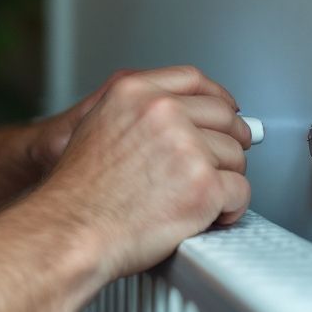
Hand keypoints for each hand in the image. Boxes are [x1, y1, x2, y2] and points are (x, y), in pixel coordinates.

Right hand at [32, 66, 251, 281]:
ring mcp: (186, 147)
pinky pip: (240, 192)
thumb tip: (182, 119)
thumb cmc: (78, 193)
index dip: (216, 97)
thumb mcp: (96, 128)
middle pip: (223, 116)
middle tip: (218, 165)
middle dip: (228, 142)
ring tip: (196, 198)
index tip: (226, 111)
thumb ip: (139, 114)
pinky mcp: (204, 185)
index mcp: (133, 93)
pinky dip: (230, 209)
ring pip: (235, 156)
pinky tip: (207, 216)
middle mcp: (162, 112)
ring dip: (224, 179)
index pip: (193, 80)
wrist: (70, 231)